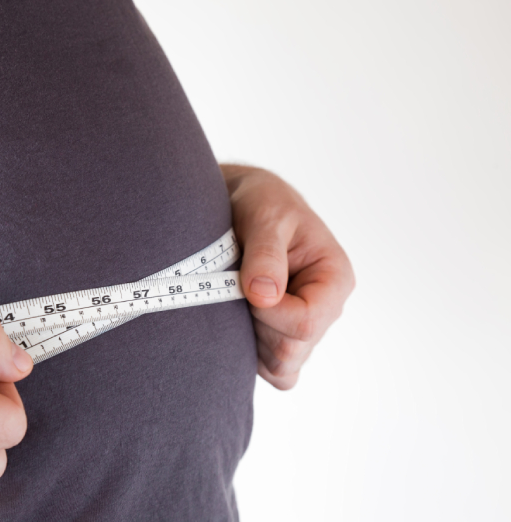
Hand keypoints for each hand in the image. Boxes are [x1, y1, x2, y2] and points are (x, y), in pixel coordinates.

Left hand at [221, 164, 354, 389]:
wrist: (246, 206)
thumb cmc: (263, 204)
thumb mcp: (265, 217)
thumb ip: (265, 254)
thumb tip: (264, 296)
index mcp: (335, 279)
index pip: (306, 323)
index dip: (269, 313)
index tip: (246, 287)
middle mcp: (326, 309)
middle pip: (291, 351)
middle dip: (257, 326)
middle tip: (239, 288)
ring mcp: (305, 329)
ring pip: (280, 366)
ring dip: (250, 339)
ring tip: (240, 298)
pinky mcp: (283, 339)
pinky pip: (272, 371)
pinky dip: (250, 354)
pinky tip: (239, 319)